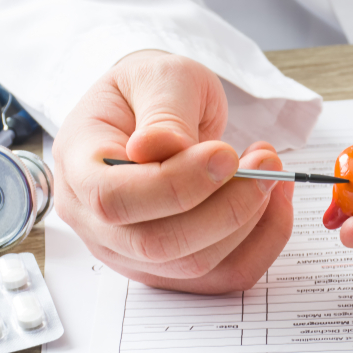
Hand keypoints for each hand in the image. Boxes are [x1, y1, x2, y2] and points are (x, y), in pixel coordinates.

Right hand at [53, 50, 293, 292]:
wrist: (154, 109)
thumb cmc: (150, 90)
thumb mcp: (157, 76)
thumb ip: (163, 111)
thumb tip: (160, 146)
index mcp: (78, 166)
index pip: (113, 199)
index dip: (175, 185)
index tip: (226, 154)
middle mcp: (94, 221)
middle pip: (156, 245)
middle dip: (226, 209)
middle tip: (266, 163)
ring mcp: (130, 251)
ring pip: (195, 266)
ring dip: (249, 222)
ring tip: (270, 170)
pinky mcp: (171, 266)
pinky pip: (223, 276)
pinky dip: (261, 242)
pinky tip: (274, 200)